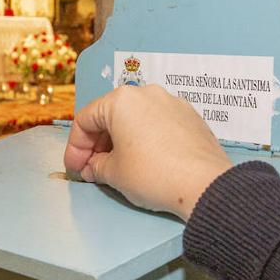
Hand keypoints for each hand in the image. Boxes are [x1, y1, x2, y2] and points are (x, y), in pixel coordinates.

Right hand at [63, 85, 232, 219]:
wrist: (205, 185)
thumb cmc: (155, 175)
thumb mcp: (114, 174)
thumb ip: (96, 166)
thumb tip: (94, 167)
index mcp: (122, 100)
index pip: (85, 120)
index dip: (75, 147)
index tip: (76, 167)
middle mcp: (147, 94)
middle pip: (111, 116)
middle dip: (98, 144)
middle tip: (92, 169)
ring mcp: (172, 103)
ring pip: (136, 119)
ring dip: (121, 141)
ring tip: (118, 167)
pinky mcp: (191, 117)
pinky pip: (158, 124)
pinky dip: (145, 139)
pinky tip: (145, 162)